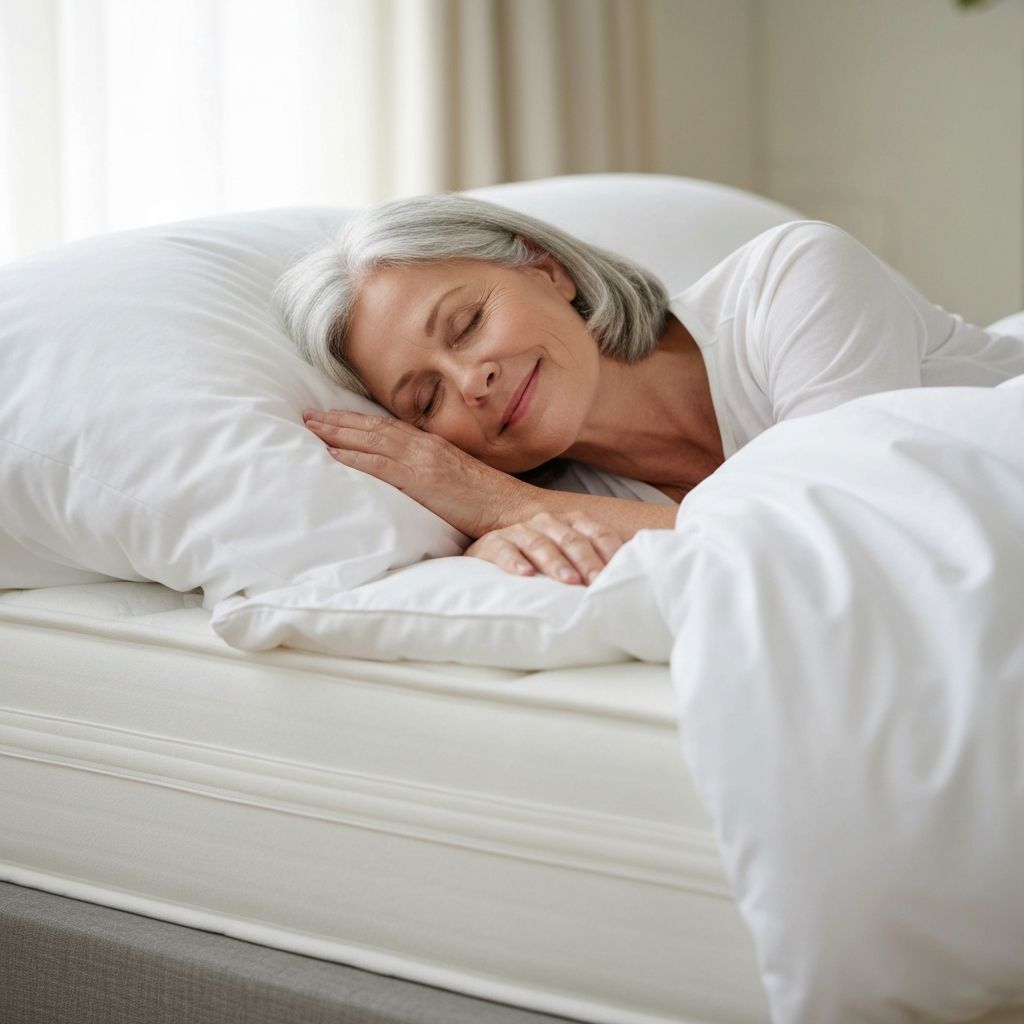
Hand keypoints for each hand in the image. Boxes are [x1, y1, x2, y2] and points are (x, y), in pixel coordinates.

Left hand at [302, 408, 530, 537]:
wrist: (513, 509)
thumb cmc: (488, 501)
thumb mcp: (456, 478)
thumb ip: (431, 472)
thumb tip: (409, 478)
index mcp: (432, 445)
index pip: (386, 427)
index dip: (355, 420)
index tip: (329, 416)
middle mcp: (424, 446)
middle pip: (373, 427)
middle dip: (337, 420)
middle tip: (306, 415)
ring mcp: (423, 461)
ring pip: (372, 440)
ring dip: (337, 433)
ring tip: (310, 428)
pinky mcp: (423, 480)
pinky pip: (381, 466)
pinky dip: (355, 458)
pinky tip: (332, 455)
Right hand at [463, 511, 623, 585]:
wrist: (490, 556)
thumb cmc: (538, 563)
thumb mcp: (567, 558)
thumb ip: (594, 563)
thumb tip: (629, 581)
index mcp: (570, 523)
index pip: (597, 533)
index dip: (610, 552)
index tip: (620, 573)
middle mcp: (547, 522)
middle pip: (571, 540)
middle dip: (586, 561)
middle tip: (597, 582)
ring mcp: (519, 532)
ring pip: (540, 544)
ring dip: (556, 563)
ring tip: (568, 580)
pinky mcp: (493, 543)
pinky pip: (504, 550)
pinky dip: (515, 562)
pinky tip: (525, 574)